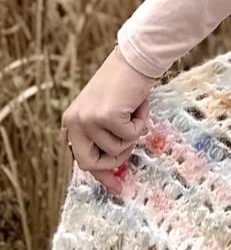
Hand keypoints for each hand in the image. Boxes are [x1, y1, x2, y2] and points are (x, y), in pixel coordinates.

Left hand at [62, 47, 155, 192]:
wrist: (134, 61)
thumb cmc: (124, 87)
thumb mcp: (107, 116)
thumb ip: (104, 140)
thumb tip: (115, 174)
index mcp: (71, 122)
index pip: (82, 158)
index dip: (100, 175)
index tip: (116, 188)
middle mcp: (74, 121)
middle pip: (90, 163)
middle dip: (115, 159)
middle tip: (130, 145)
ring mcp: (88, 119)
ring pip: (116, 149)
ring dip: (132, 135)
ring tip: (133, 112)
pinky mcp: (106, 116)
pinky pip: (130, 136)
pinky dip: (140, 124)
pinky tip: (137, 106)